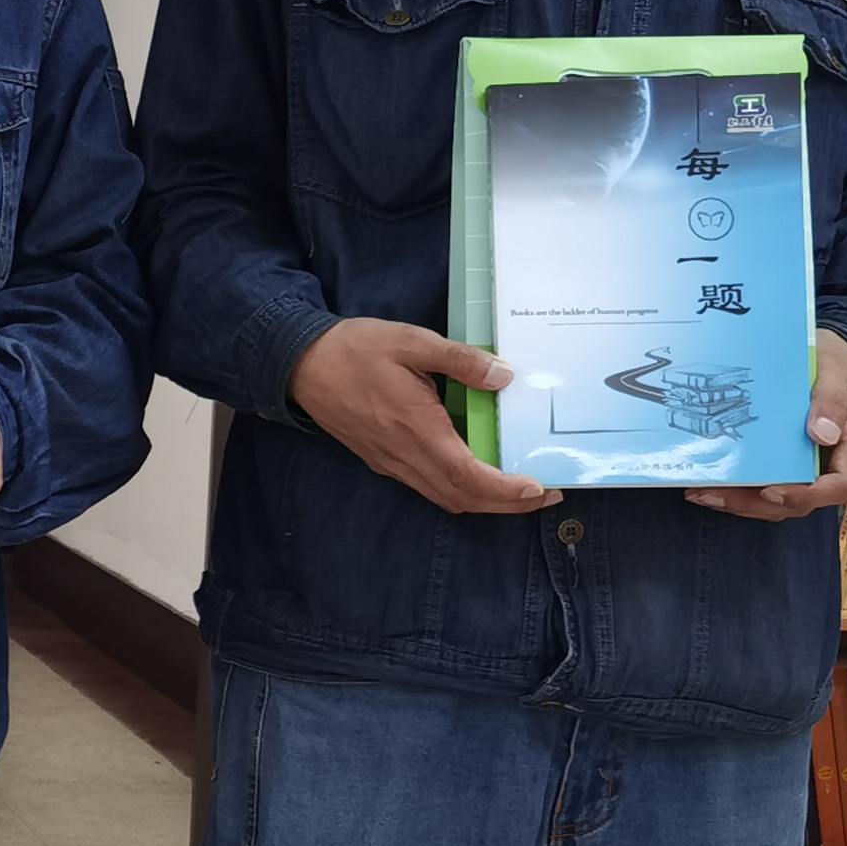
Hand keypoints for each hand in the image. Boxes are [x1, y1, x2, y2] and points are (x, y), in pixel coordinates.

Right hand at [287, 318, 556, 516]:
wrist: (300, 364)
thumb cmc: (355, 350)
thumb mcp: (412, 341)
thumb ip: (461, 360)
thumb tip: (504, 375)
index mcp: (416, 429)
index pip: (468, 475)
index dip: (506, 490)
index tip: (538, 488)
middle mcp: (405, 456)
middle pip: (462, 498)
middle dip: (507, 504)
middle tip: (546, 494)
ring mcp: (392, 463)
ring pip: (446, 497)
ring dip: (485, 501)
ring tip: (519, 488)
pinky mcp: (384, 460)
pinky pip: (429, 486)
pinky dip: (461, 489)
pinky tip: (477, 471)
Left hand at [687, 326, 846, 519]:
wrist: (836, 361)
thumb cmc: (840, 363)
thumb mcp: (838, 369)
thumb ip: (831, 398)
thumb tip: (821, 434)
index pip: (842, 486)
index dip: (808, 496)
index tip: (773, 490)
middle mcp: (834, 464)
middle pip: (802, 502)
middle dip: (758, 504)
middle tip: (716, 495)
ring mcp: (811, 467)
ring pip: (781, 502)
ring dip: (742, 503)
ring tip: (702, 493)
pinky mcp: (789, 464)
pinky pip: (768, 487)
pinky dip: (740, 491)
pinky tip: (710, 485)